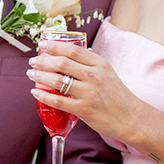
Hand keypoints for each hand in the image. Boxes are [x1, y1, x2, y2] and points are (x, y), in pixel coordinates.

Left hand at [28, 41, 142, 143]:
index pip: (73, 49)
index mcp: (100, 64)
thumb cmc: (118, 97)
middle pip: (62, 63)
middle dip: (43, 60)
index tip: (43, 44)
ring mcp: (89, 93)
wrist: (132, 119)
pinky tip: (36, 93)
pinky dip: (44, 95)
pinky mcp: (84, 110)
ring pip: (57, 80)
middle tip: (33, 61)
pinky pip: (58, 101)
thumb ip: (90, 66)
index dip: (54, 45)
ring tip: (31, 74)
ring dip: (40, 76)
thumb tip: (66, 59)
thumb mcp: (108, 74)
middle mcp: (94, 76)